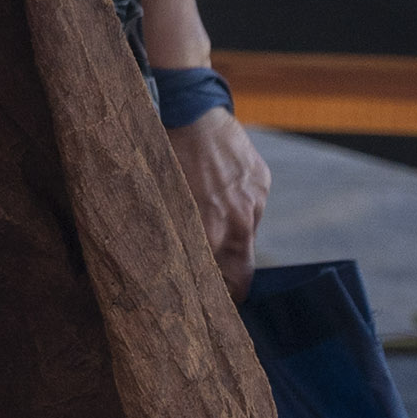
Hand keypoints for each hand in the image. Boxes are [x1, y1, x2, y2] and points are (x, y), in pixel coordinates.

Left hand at [163, 106, 268, 297]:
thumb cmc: (160, 155)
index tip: (213, 308)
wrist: (189, 109)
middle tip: (221, 296)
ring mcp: (253, 198)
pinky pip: (250, 204)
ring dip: (230, 238)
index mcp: (210, 227)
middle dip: (233, 286)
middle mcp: (238, 218)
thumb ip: (167, 231)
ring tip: (210, 230)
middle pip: (242, 269)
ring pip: (245, 233)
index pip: (226, 280)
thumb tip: (156, 259)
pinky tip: (216, 193)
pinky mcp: (261, 180)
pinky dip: (236, 206)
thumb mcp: (156, 197)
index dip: (221, 297)